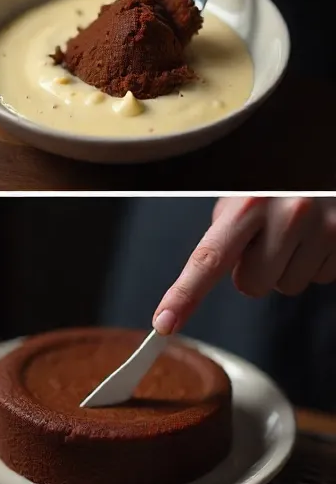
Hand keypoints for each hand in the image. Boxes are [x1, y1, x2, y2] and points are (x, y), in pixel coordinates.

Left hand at [153, 197, 335, 333]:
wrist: (329, 159)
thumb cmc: (284, 180)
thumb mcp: (248, 192)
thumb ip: (227, 228)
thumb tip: (209, 270)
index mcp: (250, 202)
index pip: (209, 259)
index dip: (184, 295)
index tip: (165, 323)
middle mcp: (288, 215)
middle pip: (252, 286)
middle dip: (256, 269)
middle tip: (270, 236)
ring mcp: (323, 229)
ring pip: (287, 286)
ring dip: (288, 266)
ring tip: (299, 230)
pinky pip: (319, 279)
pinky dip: (315, 262)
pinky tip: (317, 234)